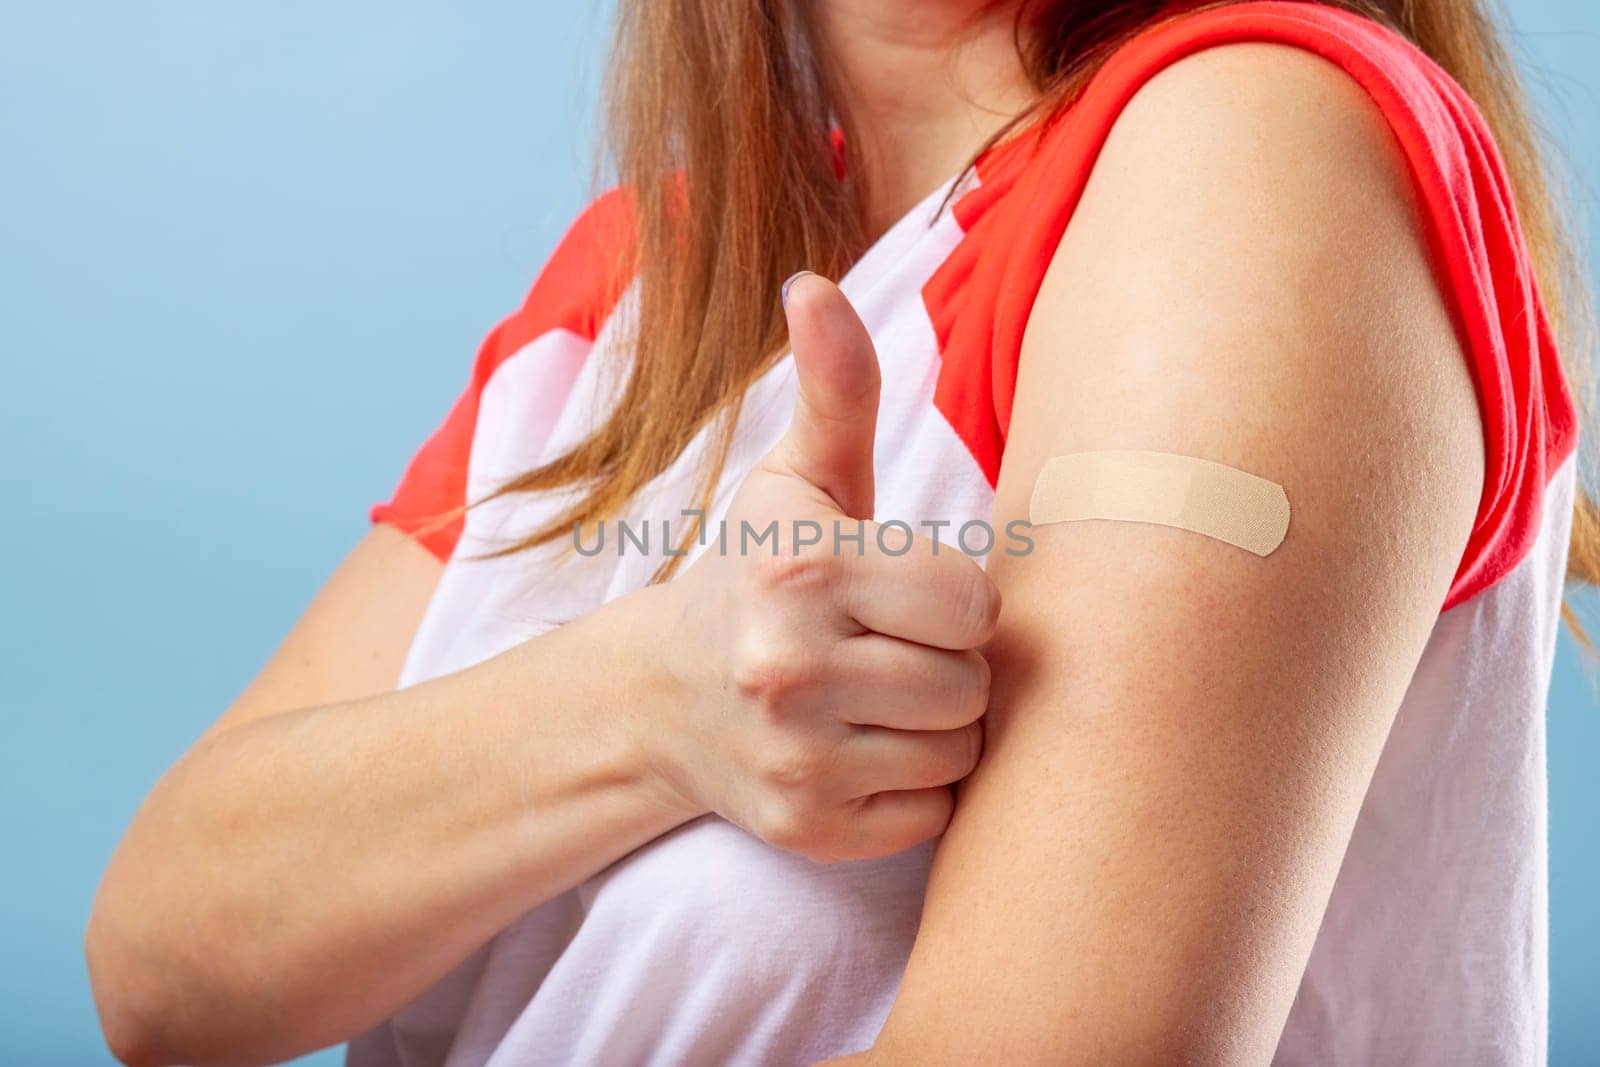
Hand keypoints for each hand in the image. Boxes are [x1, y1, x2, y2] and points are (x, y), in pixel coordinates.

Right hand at [648, 271, 1000, 862]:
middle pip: (973, 684)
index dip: (952, 599)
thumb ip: (833, 386)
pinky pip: (933, 814)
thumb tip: (811, 282)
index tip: (904, 595)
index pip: (973, 602)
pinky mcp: (808, 831)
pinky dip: (912, 788)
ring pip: (959, 751)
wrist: (661, 696)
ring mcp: (796, 761)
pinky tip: (861, 750)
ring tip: (878, 696)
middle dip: (947, 664)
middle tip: (890, 649)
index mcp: (802, 571)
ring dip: (935, 725)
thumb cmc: (755, 574)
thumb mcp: (796, 478)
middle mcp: (790, 670)